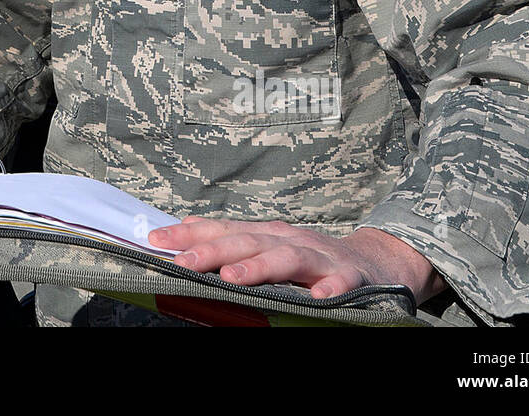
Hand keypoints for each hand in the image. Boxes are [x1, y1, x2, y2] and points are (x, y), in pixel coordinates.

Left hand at [147, 219, 443, 302]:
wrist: (373, 260)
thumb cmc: (309, 257)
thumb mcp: (268, 243)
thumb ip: (230, 240)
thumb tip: (183, 231)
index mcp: (267, 233)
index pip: (223, 229)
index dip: (190, 234)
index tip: (156, 238)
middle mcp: (289, 239)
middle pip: (248, 241)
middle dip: (214, 250)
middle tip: (184, 261)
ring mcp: (320, 257)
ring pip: (287, 258)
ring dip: (260, 267)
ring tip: (233, 278)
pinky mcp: (351, 277)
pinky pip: (341, 284)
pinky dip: (330, 289)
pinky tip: (318, 299)